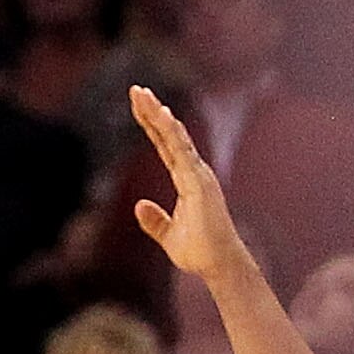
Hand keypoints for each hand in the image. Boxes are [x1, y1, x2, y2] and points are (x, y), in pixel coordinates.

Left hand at [130, 86, 250, 284]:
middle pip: (169, 136)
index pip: (165, 146)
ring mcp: (198, 175)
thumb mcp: (168, 235)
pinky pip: (183, 153)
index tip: (139, 105)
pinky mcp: (199, 182)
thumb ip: (154, 220)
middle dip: (152, 112)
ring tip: (143, 96)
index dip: (151, 125)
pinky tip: (163, 116)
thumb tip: (138, 204)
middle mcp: (193, 172)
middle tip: (136, 90)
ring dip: (159, 116)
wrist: (217, 264)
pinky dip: (173, 134)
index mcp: (185, 180)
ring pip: (175, 138)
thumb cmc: (199, 251)